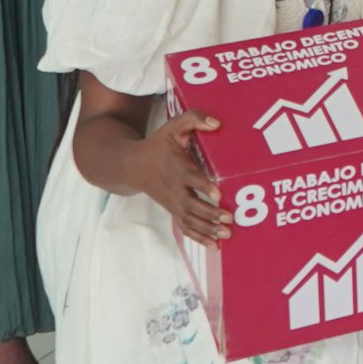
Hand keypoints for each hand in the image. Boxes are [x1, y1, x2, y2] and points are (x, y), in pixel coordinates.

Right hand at [139, 107, 228, 243]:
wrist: (132, 166)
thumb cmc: (158, 145)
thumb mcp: (173, 127)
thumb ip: (194, 119)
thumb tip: (216, 123)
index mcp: (177, 168)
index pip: (191, 179)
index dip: (204, 186)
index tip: (218, 193)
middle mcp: (175, 189)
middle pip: (192, 205)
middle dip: (211, 213)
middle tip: (229, 218)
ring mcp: (174, 202)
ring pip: (190, 220)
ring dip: (208, 229)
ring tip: (227, 233)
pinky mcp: (173, 210)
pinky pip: (186, 227)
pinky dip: (199, 237)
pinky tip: (215, 245)